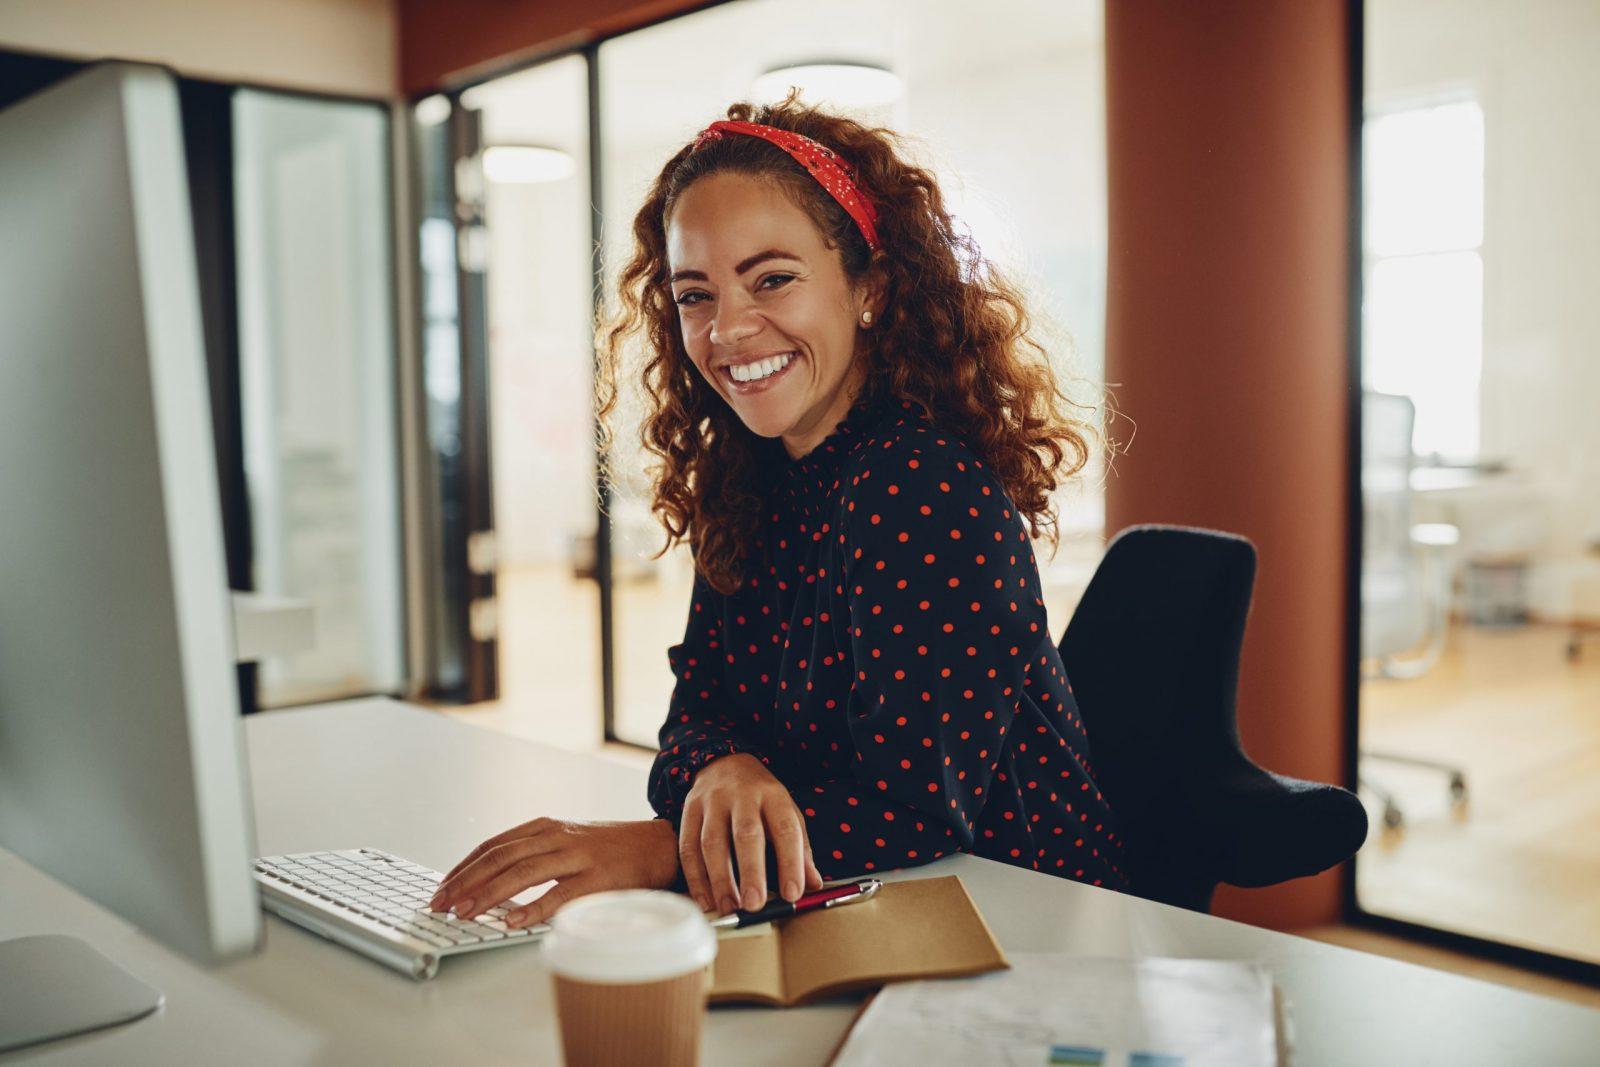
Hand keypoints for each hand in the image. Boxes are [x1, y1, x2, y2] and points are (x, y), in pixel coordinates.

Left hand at [429, 818, 678, 927]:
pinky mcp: (597, 878)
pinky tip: (512, 921)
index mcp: (544, 827)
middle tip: (441, 904)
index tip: (441, 888)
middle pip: (500, 857)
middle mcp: (557, 837)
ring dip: (489, 894)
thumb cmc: (606, 848)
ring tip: (465, 913)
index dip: (464, 867)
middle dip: (466, 881)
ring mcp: (577, 856)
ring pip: (523, 872)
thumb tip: (488, 883)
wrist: (656, 845)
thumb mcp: (565, 841)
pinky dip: (533, 908)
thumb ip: (532, 855)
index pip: (493, 845)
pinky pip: (560, 894)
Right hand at [679, 753, 822, 914]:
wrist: (724, 764)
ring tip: (729, 908)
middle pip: (746, 834)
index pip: (785, 829)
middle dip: (751, 872)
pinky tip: (705, 899)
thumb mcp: (786, 813)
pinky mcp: (689, 810)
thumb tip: (814, 885)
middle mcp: (742, 795)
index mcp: (773, 795)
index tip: (792, 894)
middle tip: (754, 905)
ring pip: (712, 841)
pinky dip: (695, 877)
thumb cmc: (760, 799)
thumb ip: (800, 850)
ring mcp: (712, 801)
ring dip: (719, 879)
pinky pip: (688, 846)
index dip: (791, 862)